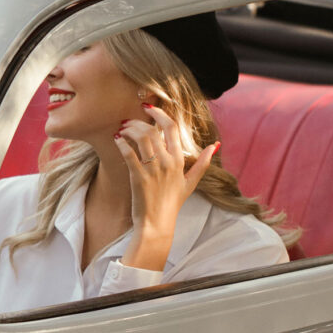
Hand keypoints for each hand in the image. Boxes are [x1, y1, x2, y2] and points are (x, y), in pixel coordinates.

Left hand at [114, 104, 218, 270]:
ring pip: (141, 139)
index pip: (172, 128)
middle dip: (138, 121)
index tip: (149, 107)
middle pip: (153, 130)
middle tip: (128, 121)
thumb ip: (203, 163)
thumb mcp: (191, 183)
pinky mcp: (139, 178)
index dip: (160, 113)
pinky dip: (121, 144)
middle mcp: (168, 163)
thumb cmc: (172, 204)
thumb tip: (215, 145)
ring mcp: (153, 170)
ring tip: (121, 130)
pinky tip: (117, 140)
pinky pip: (129, 154)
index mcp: (179, 161)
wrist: (157, 225)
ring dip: (129, 130)